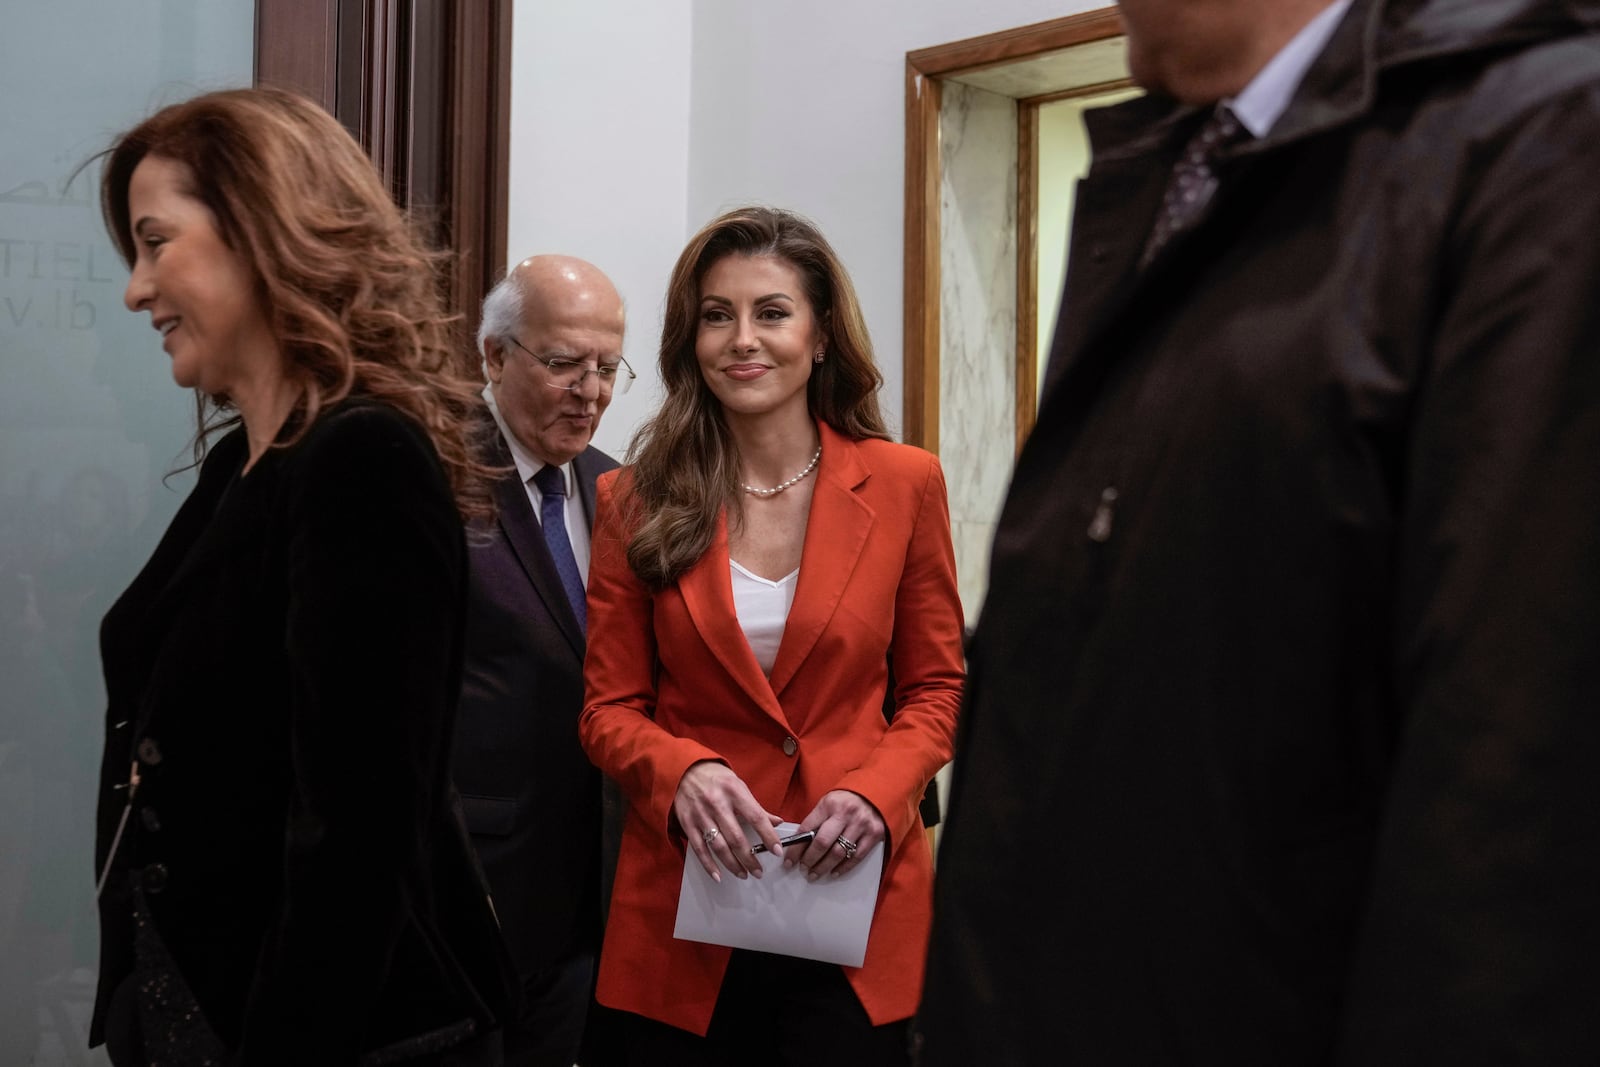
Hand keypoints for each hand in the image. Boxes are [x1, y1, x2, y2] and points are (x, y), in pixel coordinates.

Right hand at [673, 761, 783, 881]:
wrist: (684, 769)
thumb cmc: (716, 778)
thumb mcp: (738, 785)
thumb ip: (756, 807)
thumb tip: (777, 822)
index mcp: (734, 791)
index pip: (755, 817)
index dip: (768, 836)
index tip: (777, 851)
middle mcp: (717, 803)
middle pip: (736, 837)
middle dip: (749, 858)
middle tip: (759, 871)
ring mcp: (701, 815)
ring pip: (718, 846)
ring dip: (732, 864)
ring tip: (744, 874)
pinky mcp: (688, 823)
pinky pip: (699, 849)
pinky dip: (709, 865)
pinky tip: (718, 875)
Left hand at [792, 790, 884, 880]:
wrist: (875, 791)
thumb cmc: (846, 800)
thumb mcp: (828, 803)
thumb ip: (816, 821)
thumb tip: (799, 844)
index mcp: (829, 804)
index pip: (807, 829)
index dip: (795, 849)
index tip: (789, 862)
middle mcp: (845, 814)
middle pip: (822, 843)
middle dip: (809, 860)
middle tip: (803, 869)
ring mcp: (861, 824)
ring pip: (838, 853)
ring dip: (824, 867)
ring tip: (815, 873)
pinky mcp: (874, 834)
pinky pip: (856, 856)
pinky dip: (843, 867)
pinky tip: (834, 872)